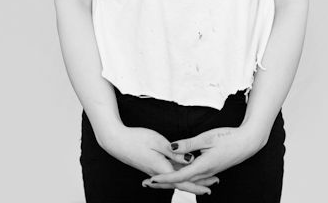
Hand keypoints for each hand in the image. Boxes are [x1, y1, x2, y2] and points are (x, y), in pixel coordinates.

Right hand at [99, 125, 218, 195]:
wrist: (116, 141)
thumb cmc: (136, 138)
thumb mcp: (158, 141)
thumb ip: (174, 152)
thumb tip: (190, 160)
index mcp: (161, 167)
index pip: (182, 180)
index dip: (196, 185)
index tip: (208, 189)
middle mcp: (158, 173)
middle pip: (180, 182)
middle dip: (196, 185)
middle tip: (211, 187)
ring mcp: (153, 170)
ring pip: (174, 179)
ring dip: (188, 181)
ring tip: (201, 182)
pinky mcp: (150, 166)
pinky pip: (167, 174)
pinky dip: (177, 176)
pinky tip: (181, 175)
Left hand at [141, 125, 264, 190]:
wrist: (248, 142)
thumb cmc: (229, 137)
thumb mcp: (207, 138)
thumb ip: (188, 144)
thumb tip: (171, 147)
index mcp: (202, 166)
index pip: (178, 176)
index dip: (163, 178)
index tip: (150, 179)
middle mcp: (205, 172)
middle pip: (180, 181)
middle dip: (163, 183)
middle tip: (147, 183)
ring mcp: (209, 171)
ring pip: (187, 179)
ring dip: (172, 180)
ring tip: (158, 180)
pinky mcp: (212, 168)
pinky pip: (195, 176)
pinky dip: (184, 177)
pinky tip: (180, 174)